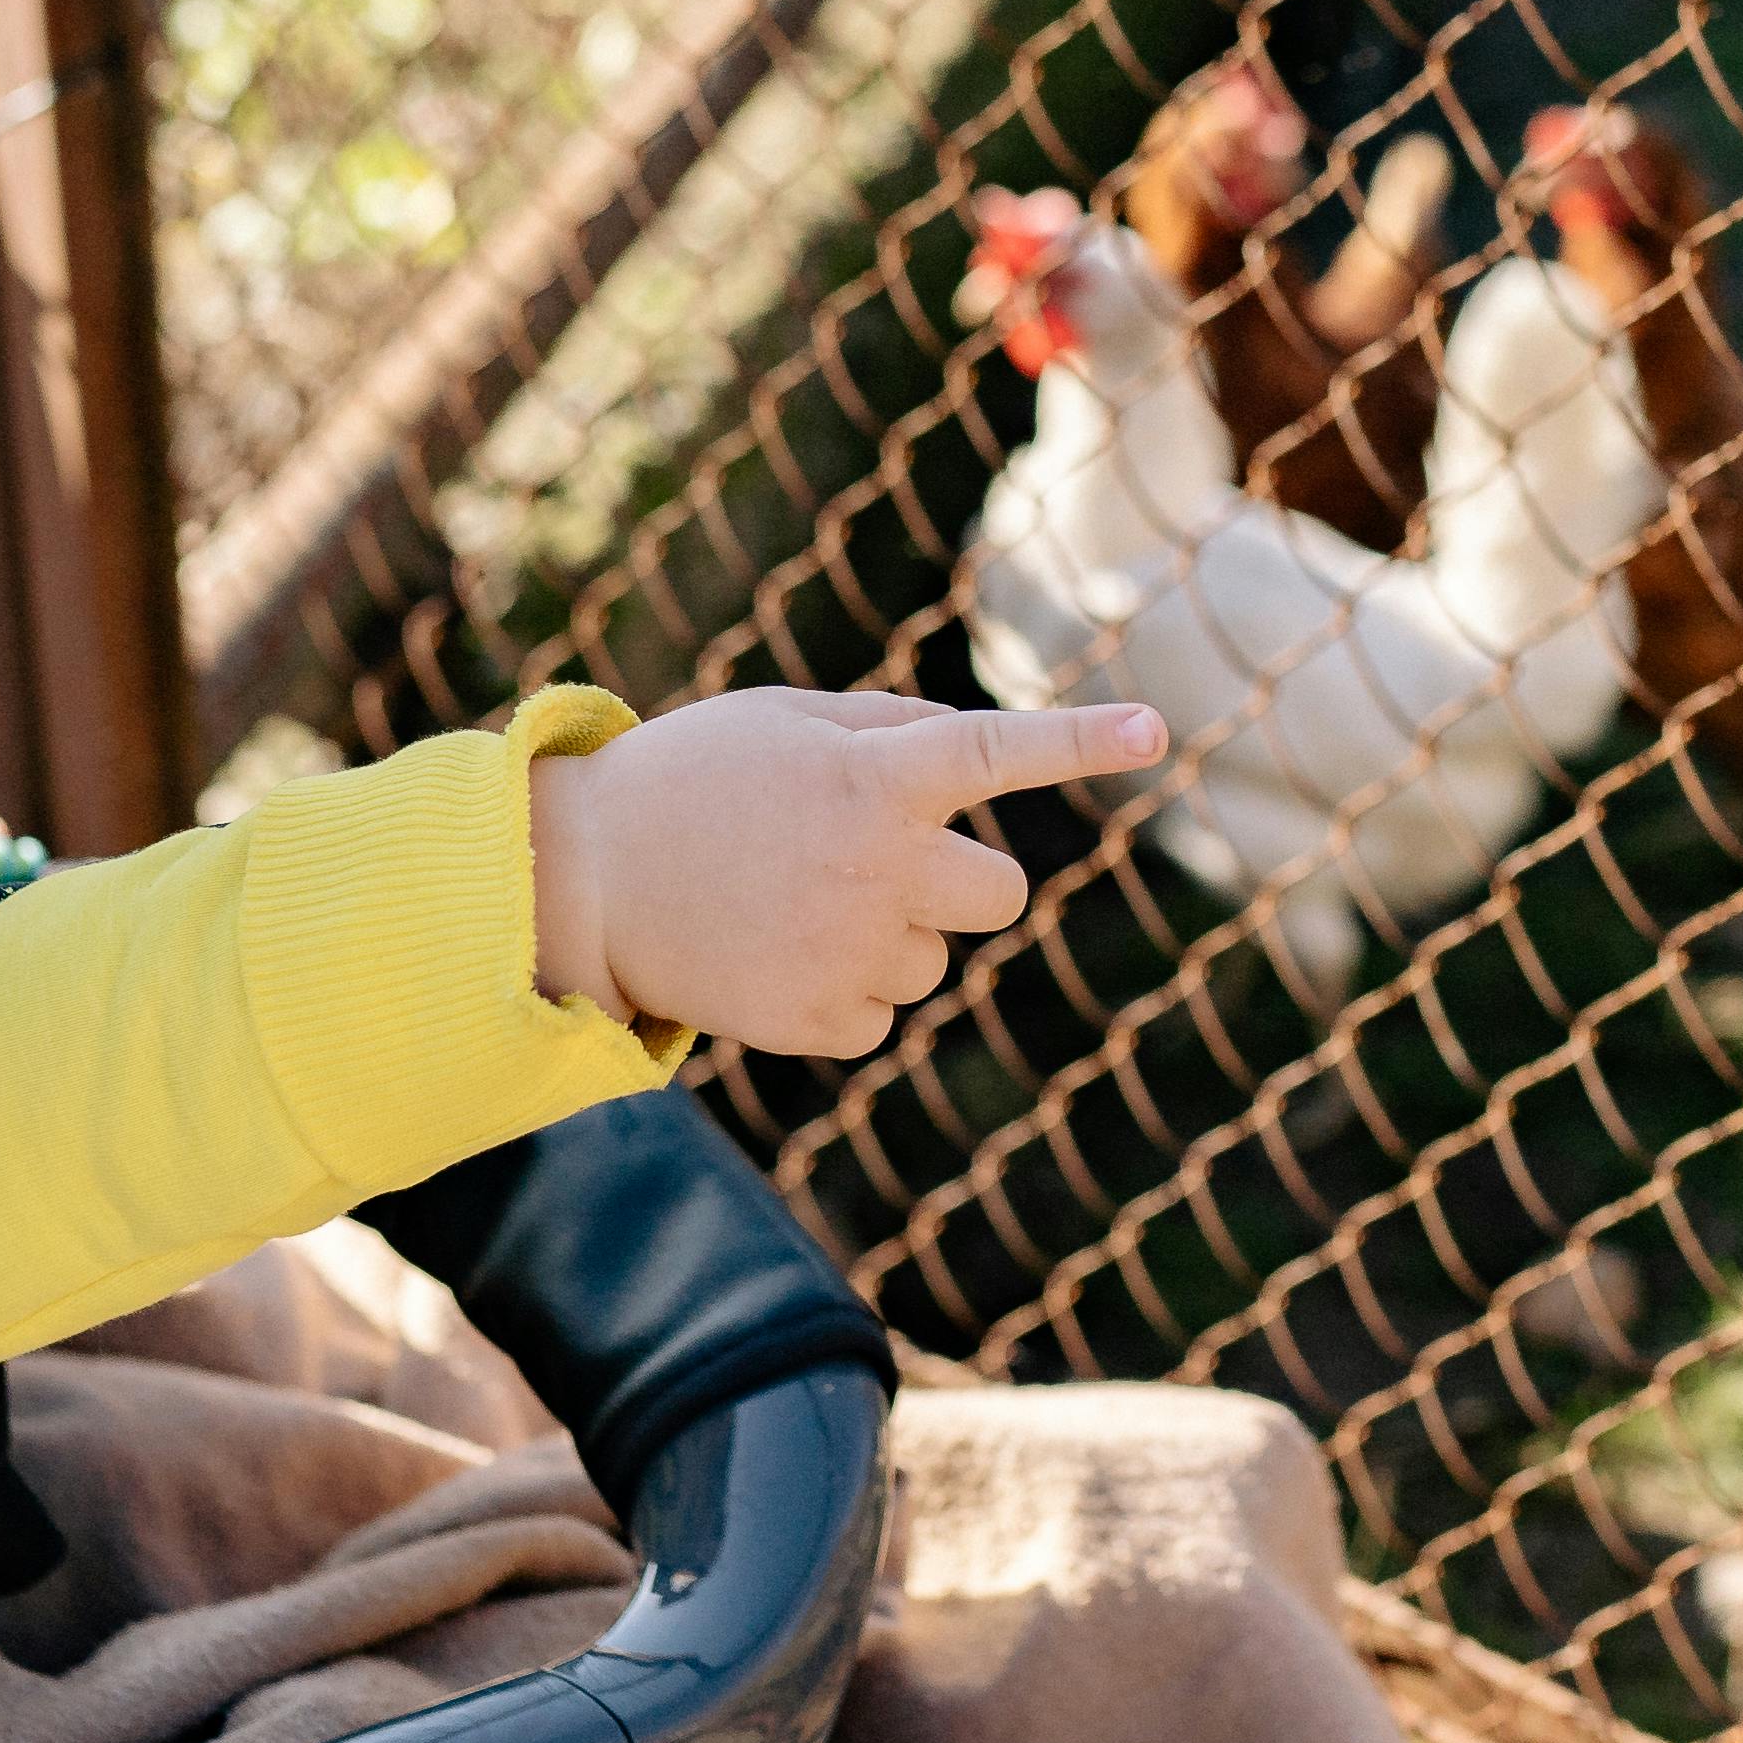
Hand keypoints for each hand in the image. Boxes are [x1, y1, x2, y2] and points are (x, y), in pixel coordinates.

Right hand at [525, 688, 1163, 1056]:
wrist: (582, 880)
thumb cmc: (695, 780)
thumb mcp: (789, 722)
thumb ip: (895, 729)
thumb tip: (980, 754)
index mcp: (872, 778)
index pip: (998, 753)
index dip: (1082, 742)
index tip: (1159, 732)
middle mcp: (876, 865)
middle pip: (999, 894)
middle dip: (960, 882)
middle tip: (879, 863)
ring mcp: (850, 950)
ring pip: (934, 959)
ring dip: (888, 935)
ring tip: (789, 904)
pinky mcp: (819, 1021)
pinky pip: (880, 1014)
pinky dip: (844, 993)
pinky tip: (774, 956)